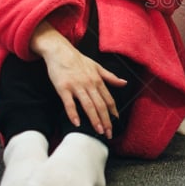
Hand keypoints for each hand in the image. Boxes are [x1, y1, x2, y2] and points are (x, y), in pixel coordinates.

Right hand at [31, 22, 126, 138]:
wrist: (60, 51)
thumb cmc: (78, 60)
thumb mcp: (97, 66)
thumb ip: (110, 76)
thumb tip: (124, 83)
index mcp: (98, 80)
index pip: (108, 99)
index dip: (113, 111)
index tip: (116, 121)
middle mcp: (89, 84)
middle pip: (100, 105)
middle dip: (106, 120)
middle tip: (109, 133)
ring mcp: (76, 86)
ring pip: (88, 105)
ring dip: (94, 119)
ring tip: (98, 131)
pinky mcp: (63, 88)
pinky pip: (69, 103)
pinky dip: (73, 114)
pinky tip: (77, 124)